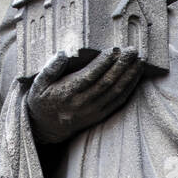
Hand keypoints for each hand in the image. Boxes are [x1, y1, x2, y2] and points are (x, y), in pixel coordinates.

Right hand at [25, 47, 143, 143]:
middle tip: (132, 50)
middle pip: (106, 83)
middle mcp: (82, 103)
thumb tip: (63, 53)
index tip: (114, 49)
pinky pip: (118, 101)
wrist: (46, 127)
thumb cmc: (42, 99)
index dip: (103, 63)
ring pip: (115, 92)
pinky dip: (129, 88)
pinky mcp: (100, 115)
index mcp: (67, 93)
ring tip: (139, 60)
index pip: (89, 76)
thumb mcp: (38, 84)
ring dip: (129, 76)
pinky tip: (135, 76)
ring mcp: (93, 111)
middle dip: (121, 65)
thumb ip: (50, 68)